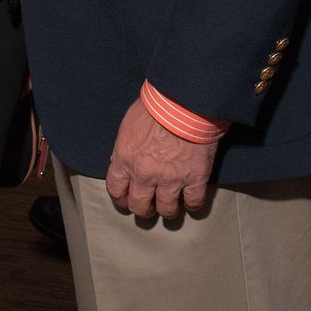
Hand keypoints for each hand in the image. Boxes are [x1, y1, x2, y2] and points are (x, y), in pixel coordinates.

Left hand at [105, 99, 216, 218]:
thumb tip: (120, 161)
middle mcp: (145, 174)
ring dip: (167, 210)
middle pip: (139, 206)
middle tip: (148, 206)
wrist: (183, 100)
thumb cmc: (154, 104)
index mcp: (125, 159)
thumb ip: (124, 147)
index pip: (116, 190)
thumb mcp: (129, 124)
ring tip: (170, 206)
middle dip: (142, 209)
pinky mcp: (195, 178)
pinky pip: (194, 202)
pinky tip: (191, 201)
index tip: (126, 200)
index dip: (121, 199)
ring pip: (166, 210)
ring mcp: (171, 179)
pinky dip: (193, 205)